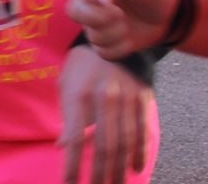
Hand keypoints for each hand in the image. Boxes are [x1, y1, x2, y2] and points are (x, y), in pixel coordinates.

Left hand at [59, 44, 151, 183]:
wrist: (111, 39)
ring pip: (126, 142)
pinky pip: (143, 131)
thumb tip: (63, 147)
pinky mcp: (143, 98)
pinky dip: (140, 153)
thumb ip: (67, 117)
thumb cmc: (81, 67)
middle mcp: (104, 98)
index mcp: (79, 95)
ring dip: (120, 170)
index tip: (70, 183)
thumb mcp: (65, 85)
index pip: (77, 138)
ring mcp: (126, 98)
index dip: (74, 164)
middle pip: (104, 146)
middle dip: (100, 173)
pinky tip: (136, 169)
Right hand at [68, 0, 178, 61]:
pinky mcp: (105, 43)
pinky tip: (129, 41)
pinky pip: (103, 52)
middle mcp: (93, 3)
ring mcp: (97, 25)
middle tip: (119, 16)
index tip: (108, 1)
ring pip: (92, 35)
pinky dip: (119, 49)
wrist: (164, 18)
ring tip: (128, 28)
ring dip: (114, 35)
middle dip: (95, 17)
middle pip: (74, 10)